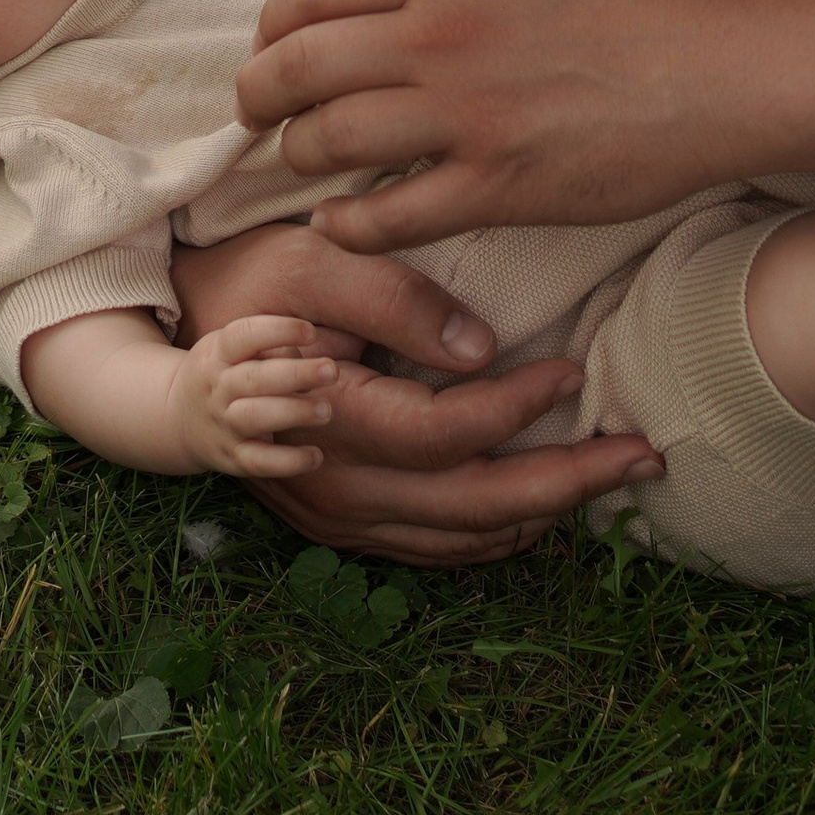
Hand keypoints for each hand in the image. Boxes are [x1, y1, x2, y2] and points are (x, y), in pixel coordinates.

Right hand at [164, 315, 346, 480]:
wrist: (176, 418)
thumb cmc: (222, 373)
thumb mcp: (230, 350)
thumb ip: (269, 348)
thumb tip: (312, 359)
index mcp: (218, 353)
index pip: (244, 335)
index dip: (278, 331)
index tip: (310, 331)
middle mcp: (218, 388)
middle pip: (255, 379)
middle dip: (296, 374)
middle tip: (331, 370)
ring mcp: (223, 424)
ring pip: (256, 418)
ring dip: (293, 413)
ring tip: (326, 410)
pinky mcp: (232, 458)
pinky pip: (259, 462)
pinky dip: (288, 462)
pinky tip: (316, 456)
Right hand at [168, 221, 658, 565]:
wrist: (171, 367)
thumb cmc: (241, 293)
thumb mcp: (309, 265)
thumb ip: (394, 300)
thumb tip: (482, 345)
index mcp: (335, 422)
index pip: (450, 431)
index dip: (519, 404)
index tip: (573, 371)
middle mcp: (341, 490)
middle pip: (476, 507)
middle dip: (569, 484)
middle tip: (643, 457)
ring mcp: (340, 520)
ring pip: (462, 539)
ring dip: (543, 512)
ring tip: (609, 477)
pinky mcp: (342, 526)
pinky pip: (434, 549)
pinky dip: (494, 533)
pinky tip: (536, 507)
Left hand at [237, 0, 732, 251]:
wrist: (724, 59)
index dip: (274, 21)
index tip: (270, 42)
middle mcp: (437, 31)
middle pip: (298, 64)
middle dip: (257, 91)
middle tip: (251, 109)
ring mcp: (464, 114)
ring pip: (329, 140)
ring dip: (296, 156)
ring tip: (296, 161)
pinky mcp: (497, 186)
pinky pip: (391, 215)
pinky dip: (350, 225)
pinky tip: (339, 224)